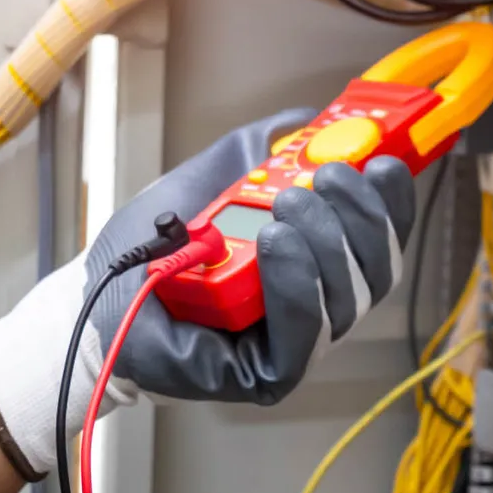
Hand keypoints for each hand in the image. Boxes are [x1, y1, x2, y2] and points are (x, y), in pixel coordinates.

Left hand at [0, 109, 414, 478]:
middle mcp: (320, 304)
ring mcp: (298, 343)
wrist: (98, 291)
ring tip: (284, 206)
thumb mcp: (220, 175)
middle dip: (361, 216)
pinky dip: (298, 283)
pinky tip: (276, 244)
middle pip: (380, 269)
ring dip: (326, 242)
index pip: (383, 235)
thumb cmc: (155, 245)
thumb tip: (317, 119)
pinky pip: (306, 333)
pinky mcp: (270, 374)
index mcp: (322, 259)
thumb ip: (269, 147)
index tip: (384, 162)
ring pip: (350, 299)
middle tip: (326, 176)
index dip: (393, 201)